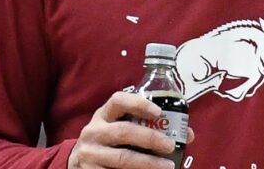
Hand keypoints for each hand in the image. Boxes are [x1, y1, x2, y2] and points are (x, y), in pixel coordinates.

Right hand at [68, 90, 193, 167]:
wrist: (76, 161)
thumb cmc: (107, 140)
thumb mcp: (118, 125)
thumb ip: (145, 125)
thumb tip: (188, 134)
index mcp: (103, 114)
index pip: (118, 101)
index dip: (139, 103)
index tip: (159, 111)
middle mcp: (93, 132)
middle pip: (123, 132)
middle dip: (150, 139)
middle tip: (170, 145)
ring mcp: (89, 154)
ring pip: (122, 159)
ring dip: (148, 164)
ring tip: (168, 166)